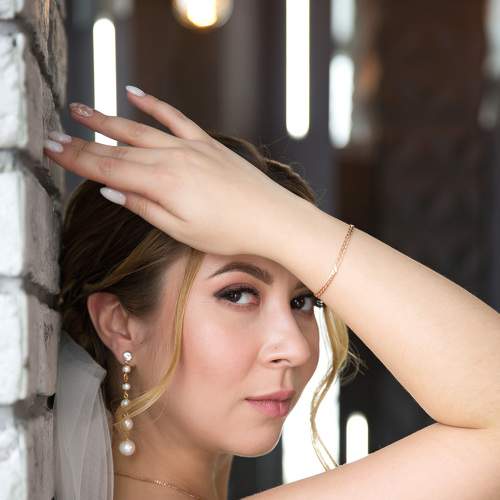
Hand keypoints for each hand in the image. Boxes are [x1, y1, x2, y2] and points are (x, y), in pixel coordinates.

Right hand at [43, 89, 301, 257]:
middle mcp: (171, 159)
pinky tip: (134, 93)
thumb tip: (111, 191)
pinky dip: (153, 105)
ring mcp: (190, 146)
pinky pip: (175, 118)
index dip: (77, 160)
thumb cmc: (228, 233)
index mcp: (161, 184)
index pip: (108, 170)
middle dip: (82, 143)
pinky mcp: (206, 143)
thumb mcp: (181, 231)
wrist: (272, 218)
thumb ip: (144, 208)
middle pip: (118, 149)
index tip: (52, 150)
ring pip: (140, 129)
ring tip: (81, 110)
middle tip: (53, 136)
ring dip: (108, 120)